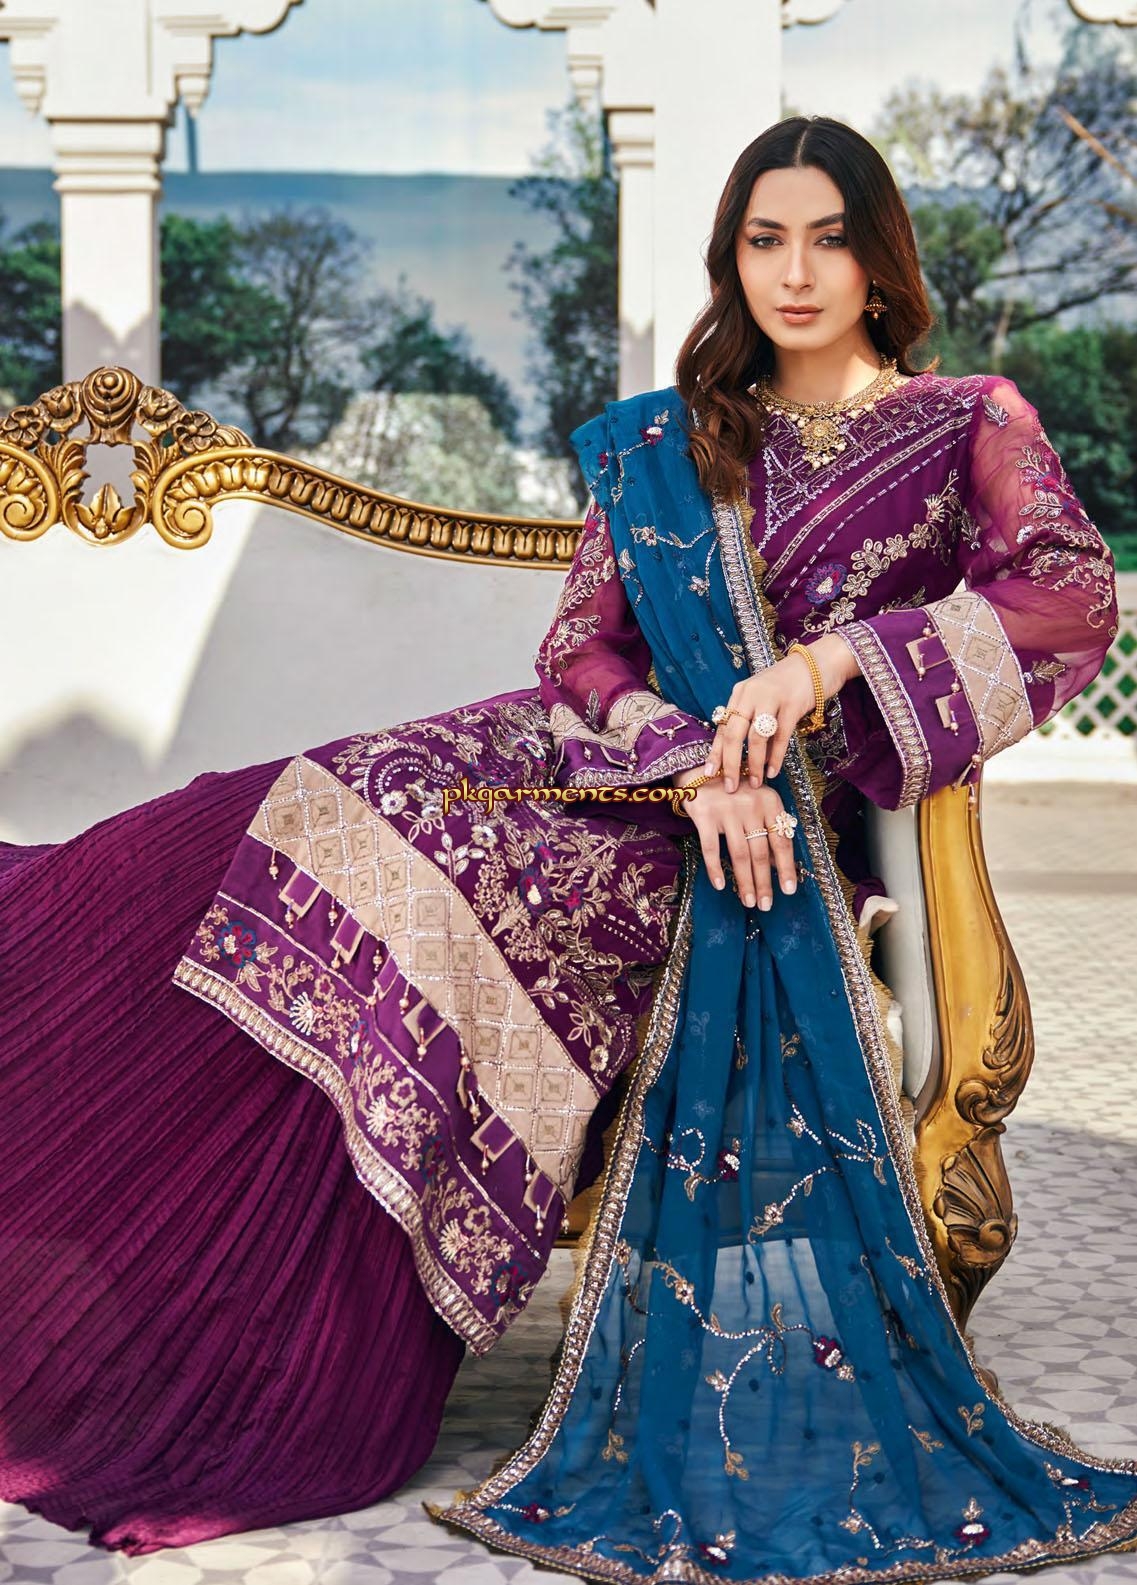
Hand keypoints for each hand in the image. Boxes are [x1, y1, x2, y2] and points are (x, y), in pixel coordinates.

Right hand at [672, 768, 796, 909]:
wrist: (699, 770)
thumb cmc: (735, 792)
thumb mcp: (758, 803)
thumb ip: (769, 829)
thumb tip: (778, 866)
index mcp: (770, 802)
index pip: (782, 840)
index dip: (786, 867)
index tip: (789, 890)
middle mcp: (751, 806)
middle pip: (761, 852)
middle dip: (764, 882)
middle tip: (766, 905)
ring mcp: (727, 811)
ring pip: (739, 854)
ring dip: (745, 881)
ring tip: (748, 902)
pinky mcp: (705, 815)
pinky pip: (711, 848)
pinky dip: (715, 868)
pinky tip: (720, 885)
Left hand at [704, 633, 860, 789]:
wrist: (820, 662)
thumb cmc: (789, 683)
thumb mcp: (763, 695)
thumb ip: (750, 717)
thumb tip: (739, 751)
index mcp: (740, 693)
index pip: (722, 727)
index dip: (716, 752)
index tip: (710, 773)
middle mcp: (752, 694)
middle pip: (734, 734)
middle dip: (730, 764)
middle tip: (730, 787)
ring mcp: (772, 698)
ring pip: (756, 738)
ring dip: (754, 763)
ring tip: (755, 782)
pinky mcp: (793, 704)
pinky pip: (781, 736)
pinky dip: (776, 756)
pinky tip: (773, 770)